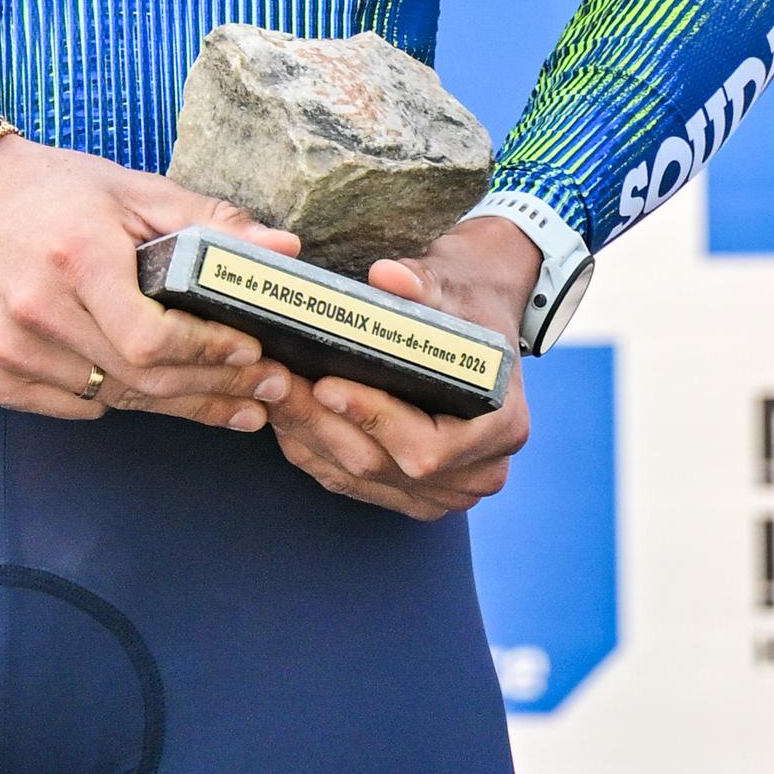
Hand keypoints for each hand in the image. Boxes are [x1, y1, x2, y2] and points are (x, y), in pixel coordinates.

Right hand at [0, 133, 302, 428]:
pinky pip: (75, 406)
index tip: (254, 353)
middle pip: (140, 379)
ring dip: (173, 403)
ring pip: (112, 400)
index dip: (209, 354)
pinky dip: (115, 399)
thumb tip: (286, 249)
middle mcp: (36, 309)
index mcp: (77, 257)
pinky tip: (148, 386)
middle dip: (212, 389)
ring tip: (229, 401)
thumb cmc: (57, 192)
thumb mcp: (134, 191)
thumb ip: (209, 223)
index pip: (152, 339)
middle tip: (264, 392)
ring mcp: (9, 349)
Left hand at [259, 215, 539, 518]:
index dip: (373, 419)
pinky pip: (352, 484)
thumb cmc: (468, 302)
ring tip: (271, 393)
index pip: (427, 446)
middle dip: (323, 424)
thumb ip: (421, 283)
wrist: (480, 323)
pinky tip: (285, 415)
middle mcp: (480, 473)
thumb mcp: (451, 284)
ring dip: (309, 438)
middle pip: (385, 466)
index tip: (326, 385)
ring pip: (360, 479)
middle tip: (276, 383)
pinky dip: (315, 451)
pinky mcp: (413, 495)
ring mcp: (446, 493)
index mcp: (503, 427)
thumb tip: (388, 277)